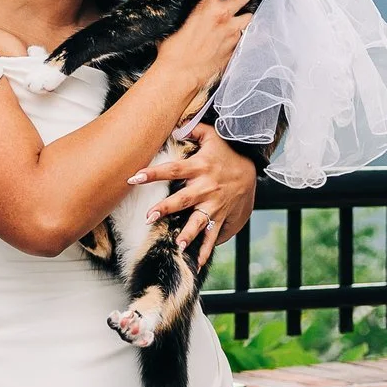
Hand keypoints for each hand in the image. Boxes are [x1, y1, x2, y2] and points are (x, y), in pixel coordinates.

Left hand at [136, 125, 257, 265]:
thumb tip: (174, 123)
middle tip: (149, 217)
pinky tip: (196, 263)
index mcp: (199, 167)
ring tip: (178, 245)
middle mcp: (206, 187)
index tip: (133, 178)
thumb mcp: (213, 136)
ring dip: (188, 234)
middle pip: (183, 199)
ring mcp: (215, 204)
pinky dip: (206, 250)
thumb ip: (192, 129)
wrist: (253, 169)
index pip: (172, 169)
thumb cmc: (227, 151)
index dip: (152, 173)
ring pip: (200, 221)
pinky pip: (214, 236)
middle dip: (166, 208)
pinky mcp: (223, 217)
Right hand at [157, 0, 250, 98]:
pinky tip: (240, 41)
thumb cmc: (171, 49)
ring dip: (247, 17)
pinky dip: (244, 37)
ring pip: (249, 19)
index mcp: (206, 5)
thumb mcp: (176, 22)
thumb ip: (188, 11)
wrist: (179, 73)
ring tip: (246, 18)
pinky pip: (245, 38)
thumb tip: (187, 7)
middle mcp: (223, 16)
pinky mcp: (235, 48)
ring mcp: (232, 33)